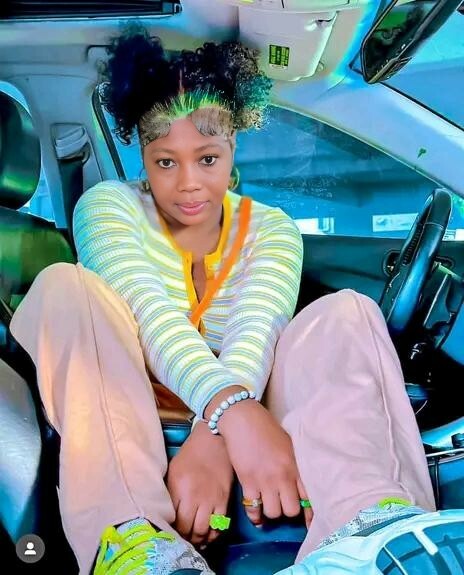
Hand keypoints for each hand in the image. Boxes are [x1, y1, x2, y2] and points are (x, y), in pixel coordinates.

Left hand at [166, 420, 233, 546]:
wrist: (214, 440)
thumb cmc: (190, 454)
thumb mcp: (173, 471)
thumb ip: (171, 493)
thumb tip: (168, 514)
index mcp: (179, 488)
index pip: (174, 521)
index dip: (172, 531)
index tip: (171, 533)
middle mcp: (195, 497)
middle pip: (188, 529)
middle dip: (184, 538)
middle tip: (183, 540)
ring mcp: (211, 499)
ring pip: (203, 531)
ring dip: (198, 540)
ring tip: (194, 540)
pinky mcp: (224, 499)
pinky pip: (219, 525)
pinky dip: (213, 534)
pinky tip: (208, 535)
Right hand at [205, 388, 312, 527]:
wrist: (243, 419)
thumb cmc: (266, 429)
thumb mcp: (288, 445)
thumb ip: (295, 465)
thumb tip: (299, 486)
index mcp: (296, 465)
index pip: (309, 497)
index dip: (310, 514)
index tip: (308, 523)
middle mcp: (283, 476)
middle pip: (291, 510)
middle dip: (287, 511)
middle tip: (282, 505)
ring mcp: (265, 480)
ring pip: (273, 513)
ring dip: (271, 512)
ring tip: (268, 504)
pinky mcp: (248, 482)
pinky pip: (253, 509)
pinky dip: (255, 516)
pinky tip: (256, 515)